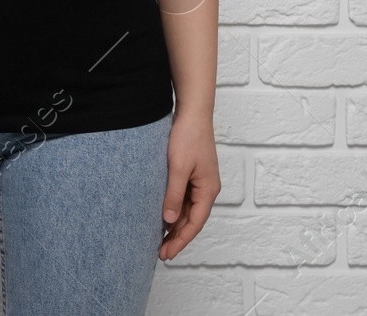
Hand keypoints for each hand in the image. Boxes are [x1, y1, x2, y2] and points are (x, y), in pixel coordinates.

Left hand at [158, 110, 219, 261]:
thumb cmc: (188, 136)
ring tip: (159, 240)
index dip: (181, 241)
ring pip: (187, 211)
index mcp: (208, 190)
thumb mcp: (178, 168)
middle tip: (160, 253)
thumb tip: (168, 220)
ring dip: (174, 225)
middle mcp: (207, 189)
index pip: (195, 223)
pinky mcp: (192, 174)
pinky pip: (183, 199)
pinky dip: (174, 210)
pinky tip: (162, 217)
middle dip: (176, 237)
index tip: (167, 254)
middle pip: (192, 220)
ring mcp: (200, 182)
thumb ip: (173, 195)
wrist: (192, 112)